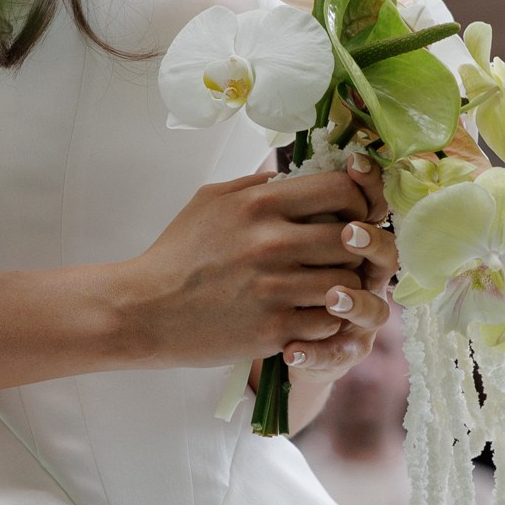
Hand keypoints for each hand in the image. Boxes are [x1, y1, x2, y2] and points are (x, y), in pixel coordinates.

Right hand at [119, 167, 391, 370]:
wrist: (145, 310)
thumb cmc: (178, 254)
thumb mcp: (210, 201)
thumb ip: (257, 184)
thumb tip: (296, 175)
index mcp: (259, 204)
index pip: (342, 190)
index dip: (358, 202)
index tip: (354, 216)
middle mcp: (271, 242)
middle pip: (354, 239)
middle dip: (357, 249)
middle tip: (344, 258)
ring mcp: (275, 287)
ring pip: (349, 284)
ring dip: (345, 287)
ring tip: (328, 288)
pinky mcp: (274, 328)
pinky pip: (330, 322)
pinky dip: (327, 320)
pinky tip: (310, 315)